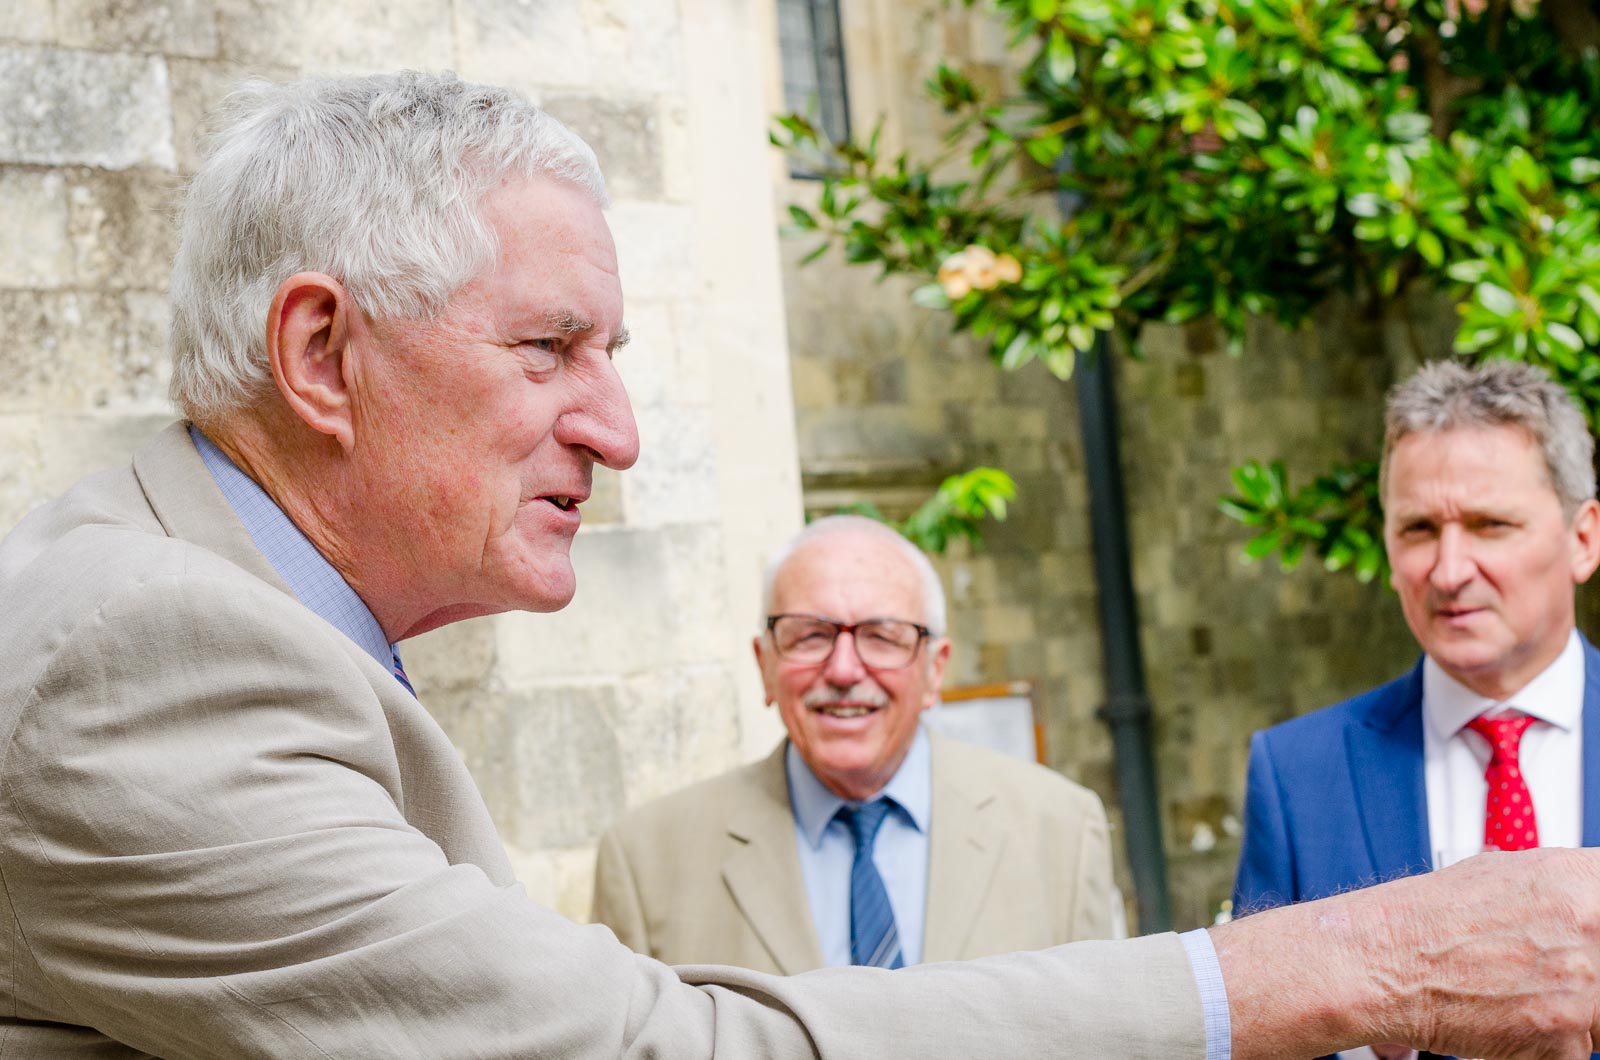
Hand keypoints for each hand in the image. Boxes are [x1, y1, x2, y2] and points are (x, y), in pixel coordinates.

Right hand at [1214, 848, 1599, 1059]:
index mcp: (1578, 878)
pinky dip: (1550, 1038)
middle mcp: (1590, 925)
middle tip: (1554, 966)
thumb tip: (1586, 896)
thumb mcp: (1502, 873)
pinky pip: (1579, 1046)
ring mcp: (1584, 986)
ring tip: (1528, 988)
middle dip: (1589, 965)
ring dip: (1575, 1003)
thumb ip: (1562, 886)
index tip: (1592, 934)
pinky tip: (1513, 1013)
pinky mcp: (1568, 1040)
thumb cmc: (1427, 917)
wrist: (1380, 963)